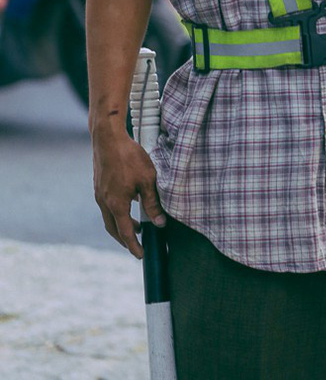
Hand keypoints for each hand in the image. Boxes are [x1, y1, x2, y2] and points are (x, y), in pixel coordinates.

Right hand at [92, 126, 165, 258]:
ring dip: (121, 225)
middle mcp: (104, 202)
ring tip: (136, 225)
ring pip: (109, 217)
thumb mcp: (147, 179)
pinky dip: (117, 211)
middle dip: (125, 239)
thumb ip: (152, 203)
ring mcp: (99, 194)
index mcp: (116, 204)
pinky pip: (107, 205)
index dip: (134, 246)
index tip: (141, 255)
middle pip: (113, 229)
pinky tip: (129, 202)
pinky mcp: (99, 185)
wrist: (107, 137)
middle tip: (137, 244)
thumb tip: (160, 223)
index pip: (125, 233)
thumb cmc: (128, 156)